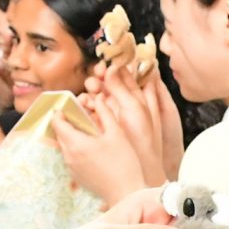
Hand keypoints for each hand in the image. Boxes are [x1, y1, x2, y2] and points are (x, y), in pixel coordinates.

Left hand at [54, 96, 148, 204]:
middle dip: (67, 123)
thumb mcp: (117, 133)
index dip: (60, 112)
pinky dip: (77, 150)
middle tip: (82, 117)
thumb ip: (105, 112)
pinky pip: (71, 158)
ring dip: (72, 137)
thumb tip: (98, 98)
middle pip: (59, 134)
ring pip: (65, 146)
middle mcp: (69, 156)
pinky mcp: (77, 177)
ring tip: (89, 133)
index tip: (69, 107)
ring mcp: (72, 168)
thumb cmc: (124, 163)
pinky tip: (93, 150)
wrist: (127, 193)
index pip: (57, 122)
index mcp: (76, 143)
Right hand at [86, 65, 171, 185]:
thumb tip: (115, 64)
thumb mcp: (135, 107)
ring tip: (90, 89)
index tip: (105, 64)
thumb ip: (123, 86)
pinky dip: (86, 104)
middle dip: (99, 78)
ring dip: (92, 89)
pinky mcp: (101, 124)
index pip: (124, 74)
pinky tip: (84, 102)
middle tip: (95, 78)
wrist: (140, 165)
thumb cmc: (143, 137)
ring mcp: (112, 113)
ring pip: (98, 94)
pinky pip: (91, 109)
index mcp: (138, 95)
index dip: (113, 67)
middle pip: (108, 83)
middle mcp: (125, 102)